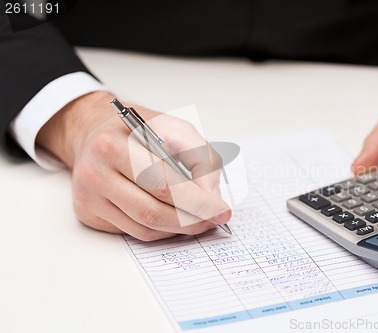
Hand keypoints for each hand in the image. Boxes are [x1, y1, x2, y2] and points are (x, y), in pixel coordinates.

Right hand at [36, 91, 230, 240]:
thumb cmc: (139, 132)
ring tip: (198, 220)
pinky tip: (174, 219)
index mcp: (115, 146)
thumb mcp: (177, 130)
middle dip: (191, 221)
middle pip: (152, 212)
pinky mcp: (88, 213)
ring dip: (178, 229)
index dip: (197, 202)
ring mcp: (88, 197)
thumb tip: (210, 197)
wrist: (96, 132)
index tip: (222, 211)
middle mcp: (96, 173)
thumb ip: (201, 159)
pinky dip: (161, 230)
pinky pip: (133, 232)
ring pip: (144, 228)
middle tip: (213, 220)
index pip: (163, 185)